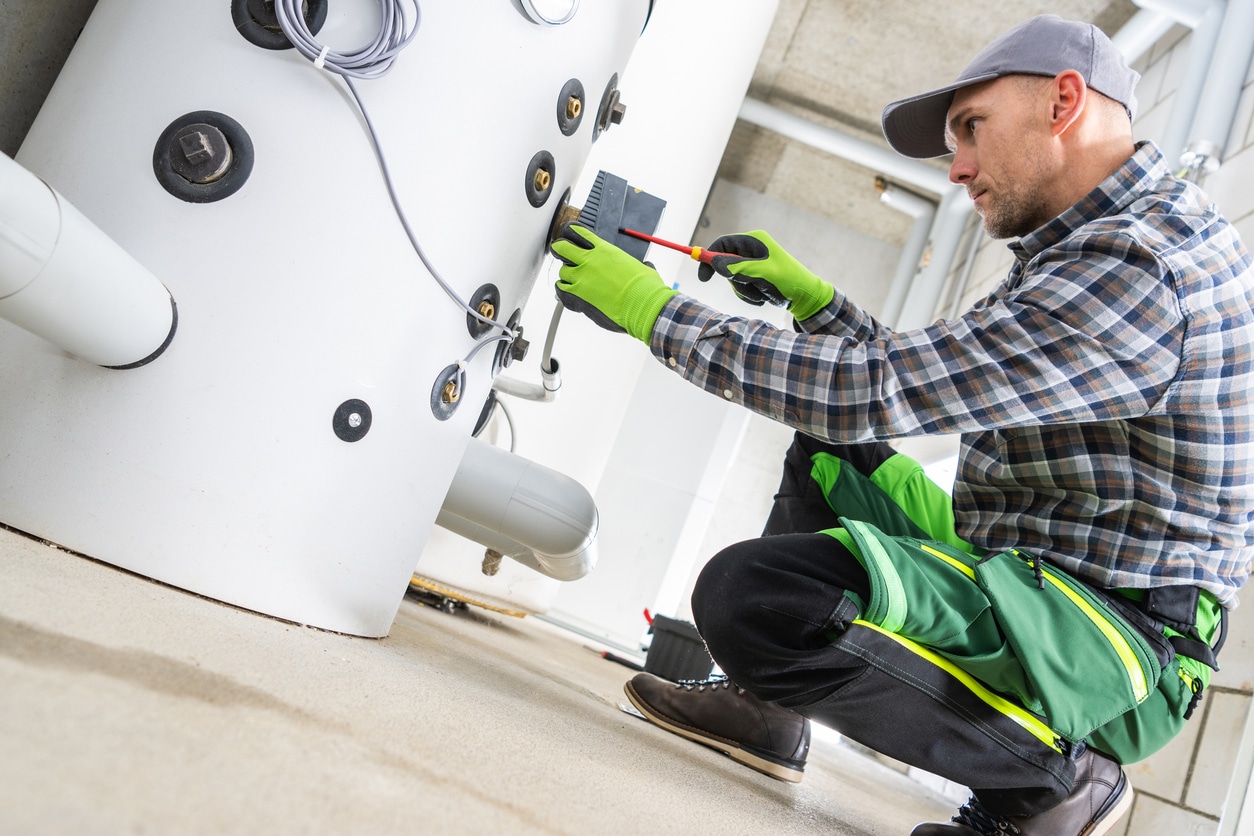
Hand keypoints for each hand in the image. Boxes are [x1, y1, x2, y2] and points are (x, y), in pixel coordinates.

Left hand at [550, 224, 676, 342]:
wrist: (643, 306)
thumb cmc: (645, 288)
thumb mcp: (641, 267)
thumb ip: (634, 265)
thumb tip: (644, 267)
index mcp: (604, 250)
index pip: (578, 232)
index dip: (571, 232)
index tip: (571, 236)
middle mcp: (589, 261)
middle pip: (561, 248)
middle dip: (561, 250)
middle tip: (565, 255)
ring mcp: (581, 278)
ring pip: (562, 271)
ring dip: (568, 275)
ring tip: (576, 281)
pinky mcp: (577, 296)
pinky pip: (560, 289)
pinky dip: (563, 290)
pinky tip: (570, 292)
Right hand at [697, 230, 833, 320]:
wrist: (805, 296)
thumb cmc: (787, 281)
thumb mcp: (762, 274)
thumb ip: (737, 267)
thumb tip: (714, 262)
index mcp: (754, 241)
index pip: (723, 244)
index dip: (709, 257)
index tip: (703, 276)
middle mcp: (753, 250)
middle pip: (726, 264)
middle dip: (735, 281)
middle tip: (748, 287)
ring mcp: (754, 264)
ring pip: (733, 279)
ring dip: (744, 291)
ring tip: (762, 294)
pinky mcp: (755, 277)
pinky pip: (741, 288)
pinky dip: (749, 296)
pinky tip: (763, 297)